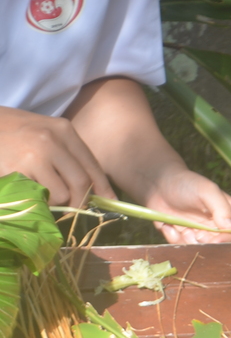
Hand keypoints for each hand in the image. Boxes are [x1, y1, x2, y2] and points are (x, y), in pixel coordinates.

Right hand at [0, 106, 115, 206]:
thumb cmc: (15, 132)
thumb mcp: (46, 133)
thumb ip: (69, 156)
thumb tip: (97, 189)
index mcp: (64, 130)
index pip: (92, 165)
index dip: (102, 187)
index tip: (109, 201)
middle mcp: (52, 141)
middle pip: (81, 183)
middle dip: (79, 200)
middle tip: (72, 207)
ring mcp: (33, 156)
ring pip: (60, 194)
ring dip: (54, 202)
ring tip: (41, 192)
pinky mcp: (16, 171)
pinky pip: (37, 198)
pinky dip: (36, 201)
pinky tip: (28, 191)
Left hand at [143, 168, 230, 243]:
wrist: (159, 184)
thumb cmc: (187, 184)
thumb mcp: (207, 191)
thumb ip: (221, 208)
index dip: (229, 239)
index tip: (215, 240)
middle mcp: (219, 225)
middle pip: (220, 245)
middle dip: (205, 243)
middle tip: (192, 233)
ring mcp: (202, 233)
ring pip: (201, 249)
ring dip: (188, 241)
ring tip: (178, 226)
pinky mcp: (186, 237)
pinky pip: (184, 247)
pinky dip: (174, 239)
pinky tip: (168, 226)